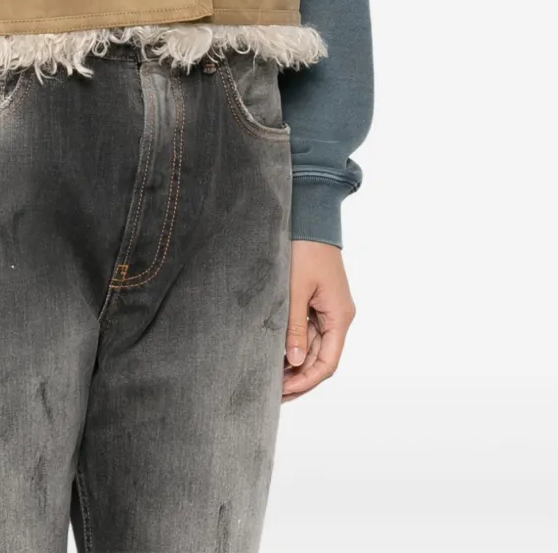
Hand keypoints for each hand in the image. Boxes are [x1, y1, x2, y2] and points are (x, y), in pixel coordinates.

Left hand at [282, 239, 355, 400]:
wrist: (310, 217)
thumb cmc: (304, 249)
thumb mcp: (295, 290)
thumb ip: (295, 327)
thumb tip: (295, 362)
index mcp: (339, 316)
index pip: (327, 363)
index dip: (306, 381)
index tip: (283, 391)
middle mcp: (337, 316)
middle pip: (320, 358)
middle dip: (298, 377)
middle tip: (271, 391)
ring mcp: (327, 308)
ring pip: (313, 346)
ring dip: (294, 362)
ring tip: (269, 376)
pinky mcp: (316, 300)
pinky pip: (307, 330)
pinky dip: (293, 343)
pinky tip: (275, 353)